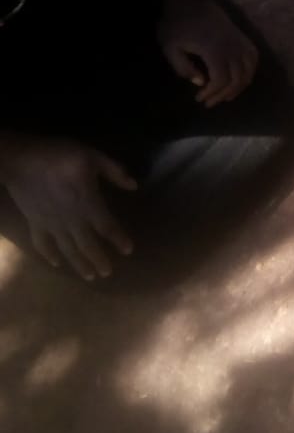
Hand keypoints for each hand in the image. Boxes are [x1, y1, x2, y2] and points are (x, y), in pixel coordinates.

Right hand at [0, 137, 134, 278]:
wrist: (20, 159)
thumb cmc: (59, 155)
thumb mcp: (93, 156)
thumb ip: (114, 171)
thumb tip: (134, 186)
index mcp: (88, 203)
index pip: (108, 227)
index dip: (119, 239)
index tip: (128, 251)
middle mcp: (71, 219)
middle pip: (88, 245)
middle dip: (99, 260)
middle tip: (108, 273)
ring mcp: (51, 223)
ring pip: (67, 249)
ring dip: (79, 264)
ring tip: (90, 276)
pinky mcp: (35, 222)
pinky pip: (42, 244)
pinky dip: (49, 255)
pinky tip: (56, 264)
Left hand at [158, 0, 258, 106]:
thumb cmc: (177, 22)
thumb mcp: (170, 47)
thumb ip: (184, 68)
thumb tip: (200, 82)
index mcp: (214, 51)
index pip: (221, 80)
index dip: (212, 93)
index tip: (199, 98)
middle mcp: (232, 48)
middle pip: (237, 79)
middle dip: (224, 94)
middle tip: (210, 102)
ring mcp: (239, 41)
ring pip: (248, 70)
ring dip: (239, 85)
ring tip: (226, 94)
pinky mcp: (242, 37)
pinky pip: (254, 58)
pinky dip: (250, 71)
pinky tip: (241, 77)